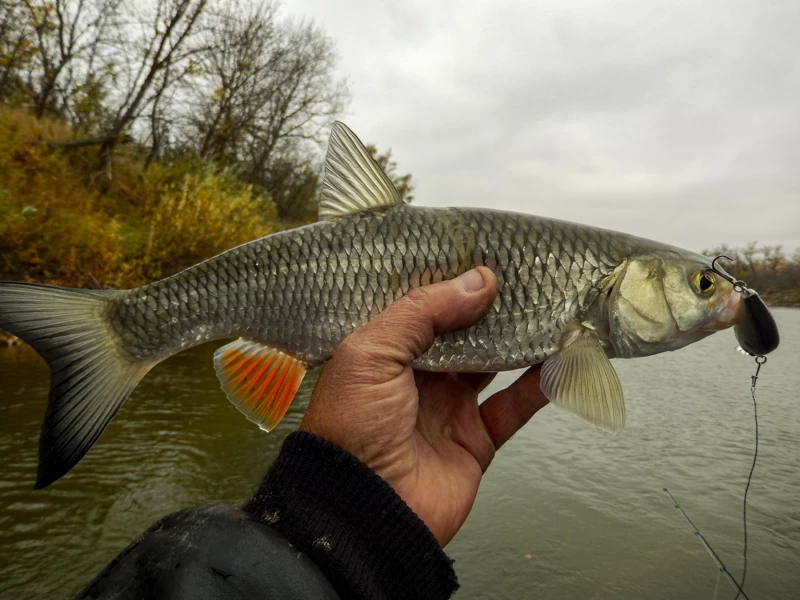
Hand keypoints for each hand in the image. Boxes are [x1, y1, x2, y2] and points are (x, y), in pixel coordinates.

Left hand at [299, 267, 548, 545]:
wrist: (362, 512)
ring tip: (552, 308)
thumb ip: (422, 312)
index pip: (423, 306)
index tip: (488, 253)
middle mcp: (416, 375)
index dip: (453, 282)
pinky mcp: (474, 440)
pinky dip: (539, 386)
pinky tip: (560, 360)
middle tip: (529, 276)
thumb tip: (478, 280)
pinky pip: (513, 407)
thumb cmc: (350, 429)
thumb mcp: (370, 354)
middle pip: (463, 332)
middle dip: (493, 307)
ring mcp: (447, 408)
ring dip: (521, 341)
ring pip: (493, 364)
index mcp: (384, 350)